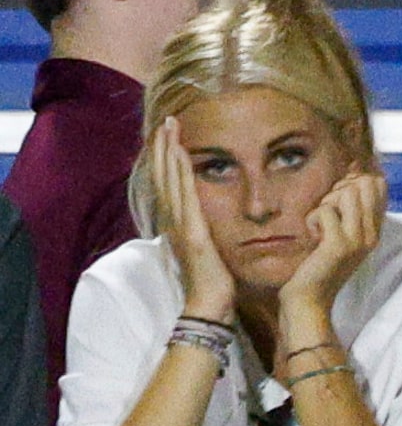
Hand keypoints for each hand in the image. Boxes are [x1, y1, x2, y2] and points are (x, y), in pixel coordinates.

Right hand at [148, 120, 235, 320]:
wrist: (209, 305)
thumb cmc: (213, 282)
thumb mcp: (209, 250)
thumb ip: (205, 233)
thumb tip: (207, 223)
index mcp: (179, 223)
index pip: (169, 184)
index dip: (167, 160)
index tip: (168, 137)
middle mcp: (174, 219)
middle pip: (164, 175)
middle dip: (164, 147)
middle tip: (165, 120)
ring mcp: (180, 223)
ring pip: (170, 178)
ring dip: (168, 150)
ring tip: (169, 126)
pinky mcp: (191, 230)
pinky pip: (185, 194)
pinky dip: (180, 171)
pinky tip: (181, 152)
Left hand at [280, 170, 386, 319]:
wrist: (311, 297)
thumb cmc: (320, 264)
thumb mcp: (341, 236)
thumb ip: (349, 211)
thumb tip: (348, 180)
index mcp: (375, 229)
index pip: (379, 185)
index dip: (355, 179)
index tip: (337, 194)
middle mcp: (372, 233)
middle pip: (363, 184)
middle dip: (338, 189)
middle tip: (327, 212)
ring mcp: (358, 239)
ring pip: (346, 194)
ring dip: (326, 202)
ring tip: (320, 223)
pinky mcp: (339, 244)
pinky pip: (326, 211)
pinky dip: (312, 219)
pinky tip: (312, 235)